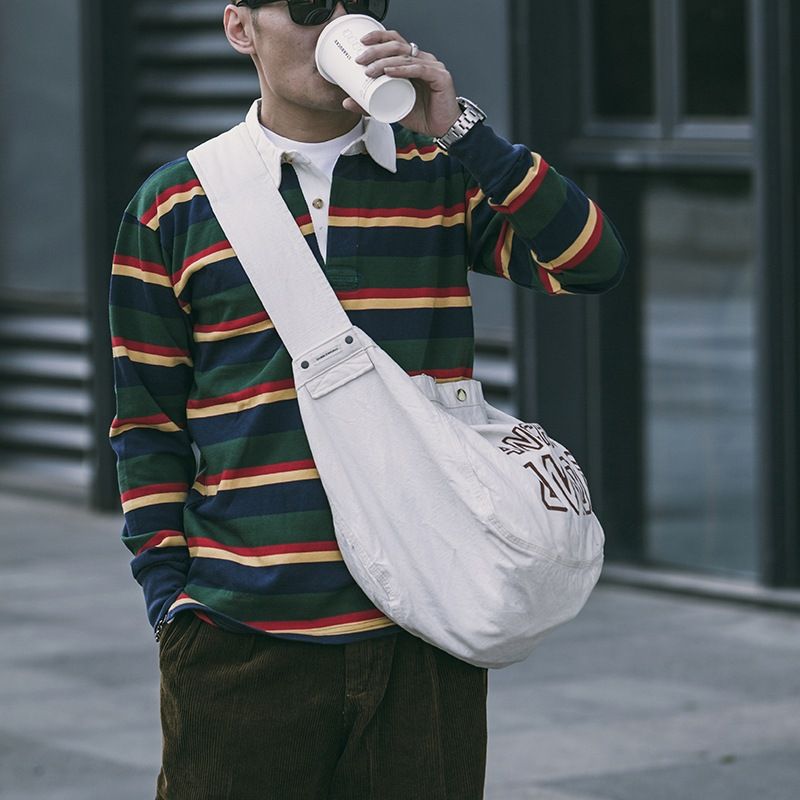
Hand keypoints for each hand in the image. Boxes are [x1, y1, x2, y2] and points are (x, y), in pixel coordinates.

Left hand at [344, 30, 461, 137]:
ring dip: (384, 62)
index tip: (362, 43)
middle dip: (376, 50)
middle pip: (397, 46)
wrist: (442, 128)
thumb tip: (347, 102)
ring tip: (370, 70)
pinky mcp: (440, 77)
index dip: (379, 38)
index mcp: (413, 61)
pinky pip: (419, 69)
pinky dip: (403, 69)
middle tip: (360, 60)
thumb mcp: (391, 108)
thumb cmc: (422, 114)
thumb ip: (370, 104)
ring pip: (405, 57)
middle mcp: (423, 59)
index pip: (395, 41)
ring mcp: (432, 66)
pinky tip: (390, 71)